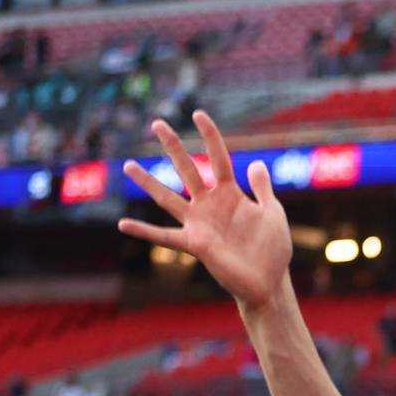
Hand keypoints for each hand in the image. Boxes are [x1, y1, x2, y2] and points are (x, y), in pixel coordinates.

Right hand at [118, 111, 293, 312]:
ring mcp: (199, 223)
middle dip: (173, 147)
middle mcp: (210, 204)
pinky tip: (123, 224)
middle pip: (188, 169)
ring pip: (168, 198)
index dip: (210, 137)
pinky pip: (164, 237)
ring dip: (148, 183)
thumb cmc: (272, 248)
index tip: (198, 114)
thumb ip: (262, 189)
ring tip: (128, 165)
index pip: (219, 158)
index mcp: (230, 193)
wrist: (269, 281)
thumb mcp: (272, 213)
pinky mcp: (195, 244)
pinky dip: (144, 231)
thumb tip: (256, 163)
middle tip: (157, 123)